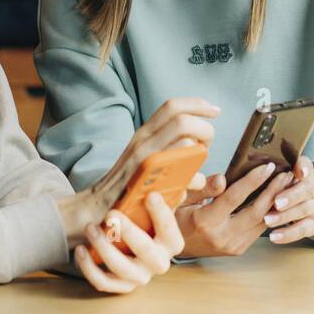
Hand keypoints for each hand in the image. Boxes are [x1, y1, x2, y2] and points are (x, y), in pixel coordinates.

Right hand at [56, 97, 216, 246]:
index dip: (197, 104)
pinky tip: (193, 184)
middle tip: (208, 145)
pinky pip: (179, 166)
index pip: (172, 106)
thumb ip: (168, 150)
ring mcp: (144, 157)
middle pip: (181, 117)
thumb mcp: (145, 159)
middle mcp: (143, 140)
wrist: (97, 208)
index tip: (215, 111)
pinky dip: (194, 174)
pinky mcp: (147, 177)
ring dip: (200, 150)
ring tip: (199, 166)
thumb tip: (196, 144)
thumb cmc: (128, 188)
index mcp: (144, 134)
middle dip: (205, 128)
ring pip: (184, 138)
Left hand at [74, 192, 184, 293]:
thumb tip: (190, 157)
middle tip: (111, 214)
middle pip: (149, 254)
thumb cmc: (137, 216)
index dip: (163, 216)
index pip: (172, 233)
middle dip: (130, 233)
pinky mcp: (118, 285)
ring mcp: (138, 276)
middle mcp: (157, 262)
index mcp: (170, 242)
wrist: (116, 240)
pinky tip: (81, 249)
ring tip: (90, 227)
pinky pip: (104, 282)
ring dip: (105, 248)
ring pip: (123, 269)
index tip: (151, 195)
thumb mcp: (151, 200)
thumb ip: (169, 184)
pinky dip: (90, 268)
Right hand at [175, 160, 296, 257]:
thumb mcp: (182, 200)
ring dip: (276, 203)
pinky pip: (258, 230)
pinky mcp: (238, 249)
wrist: (173, 248)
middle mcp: (221, 236)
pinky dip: (269, 214)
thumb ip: (203, 189)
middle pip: (255, 212)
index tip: (267, 167)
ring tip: (286, 185)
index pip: (234, 198)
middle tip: (286, 174)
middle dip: (273, 191)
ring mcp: (231, 245)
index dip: (252, 181)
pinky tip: (275, 200)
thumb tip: (222, 178)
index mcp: (205, 221)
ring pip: (261, 223)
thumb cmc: (176, 219)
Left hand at [264, 156, 313, 243]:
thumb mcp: (286, 169)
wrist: (311, 200)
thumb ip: (277, 164)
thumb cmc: (290, 183)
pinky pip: (301, 230)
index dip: (303, 168)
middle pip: (307, 191)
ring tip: (268, 220)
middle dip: (291, 196)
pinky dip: (288, 234)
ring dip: (285, 217)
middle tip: (276, 202)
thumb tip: (257, 157)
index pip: (307, 166)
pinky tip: (274, 236)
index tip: (297, 171)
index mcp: (307, 171)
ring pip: (303, 211)